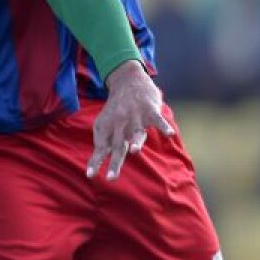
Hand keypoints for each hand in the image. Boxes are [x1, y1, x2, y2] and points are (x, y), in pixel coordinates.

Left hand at [87, 60, 174, 180]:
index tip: (90, 176)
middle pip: (118, 146)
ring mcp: (135, 117)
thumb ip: (102, 144)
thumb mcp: (104, 124)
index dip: (95, 161)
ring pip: (137, 132)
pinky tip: (169, 134)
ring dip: (136, 141)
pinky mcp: (150, 111)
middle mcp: (120, 125)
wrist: (128, 81)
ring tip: (135, 150)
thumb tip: (92, 167)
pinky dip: (164, 127)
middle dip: (115, 162)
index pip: (101, 148)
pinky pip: (158, 120)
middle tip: (110, 178)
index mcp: (108, 129)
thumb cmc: (116, 109)